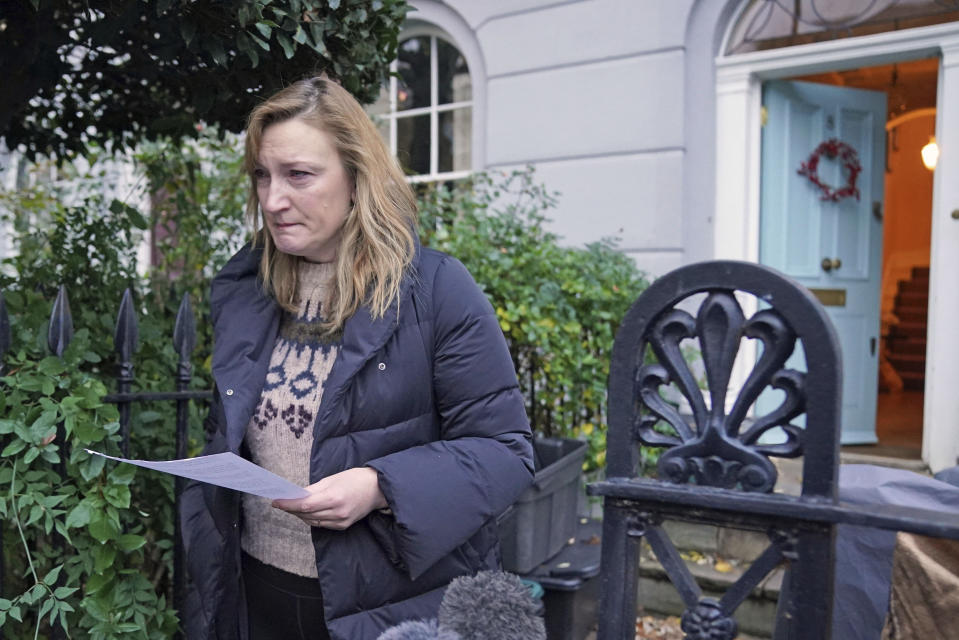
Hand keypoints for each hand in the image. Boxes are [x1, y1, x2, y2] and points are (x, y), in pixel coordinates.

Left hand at [272, 467, 387, 529]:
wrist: (378, 489)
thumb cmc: (355, 479)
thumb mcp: (332, 479)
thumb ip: (313, 490)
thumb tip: (296, 496)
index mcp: (334, 497)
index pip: (304, 505)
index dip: (288, 504)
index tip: (275, 502)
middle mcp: (337, 512)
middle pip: (306, 514)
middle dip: (291, 509)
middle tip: (281, 502)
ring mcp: (341, 521)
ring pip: (312, 521)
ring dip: (300, 515)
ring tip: (292, 506)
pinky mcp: (343, 526)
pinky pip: (322, 524)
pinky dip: (312, 518)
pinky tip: (307, 512)